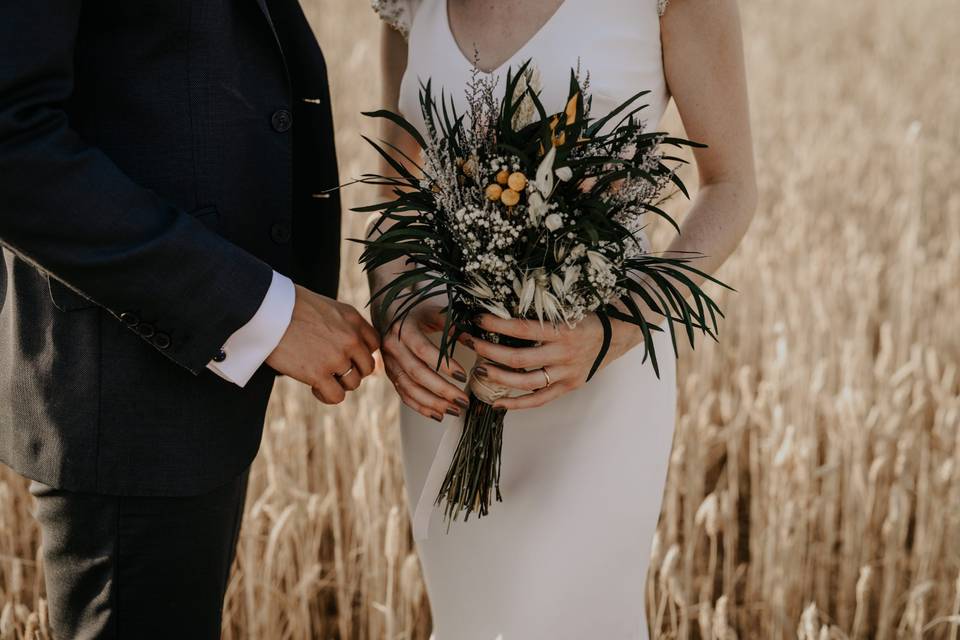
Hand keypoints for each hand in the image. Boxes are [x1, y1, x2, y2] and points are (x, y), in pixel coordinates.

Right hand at [266, 285, 379, 403]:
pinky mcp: (318, 374)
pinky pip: (336, 396)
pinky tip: (314, 388)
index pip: (374, 344)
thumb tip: (349, 348)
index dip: (362, 353)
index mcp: (353, 319)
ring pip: (353, 383)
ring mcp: (336, 357)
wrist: (266, 310)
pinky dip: (327, 396)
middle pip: (367, 366)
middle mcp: (350, 338)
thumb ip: (342, 325)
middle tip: (332, 370)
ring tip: (320, 377)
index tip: (347, 356)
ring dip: (339, 384)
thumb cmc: (289, 306)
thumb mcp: (326, 307)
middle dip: (352, 370)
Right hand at [379, 299, 470, 421]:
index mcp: (404, 329)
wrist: (386, 311)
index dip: (443, 365)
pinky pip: (404, 394)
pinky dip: (420, 407)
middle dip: (441, 390)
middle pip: (417, 374)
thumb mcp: (433, 310)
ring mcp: (389, 363)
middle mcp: (393, 348)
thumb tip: (474, 340)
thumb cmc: (415, 311)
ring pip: (409, 388)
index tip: (463, 376)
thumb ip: (452, 324)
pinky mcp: (390, 374)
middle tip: (463, 401)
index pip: (424, 350)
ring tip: (454, 411)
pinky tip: (438, 415)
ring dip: (432, 403)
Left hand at [463, 313, 644, 410]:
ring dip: (498, 377)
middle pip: (518, 359)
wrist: (618, 334)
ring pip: (526, 382)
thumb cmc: (587, 316)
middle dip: (488, 350)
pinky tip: (497, 403)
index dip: (497, 325)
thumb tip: (503, 305)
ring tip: (478, 370)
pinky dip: (517, 404)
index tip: (477, 319)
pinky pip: (539, 400)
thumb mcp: (567, 308)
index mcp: (562, 330)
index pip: (522, 329)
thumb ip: (540, 311)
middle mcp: (563, 353)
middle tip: (469, 342)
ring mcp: (566, 373)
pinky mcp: (568, 387)